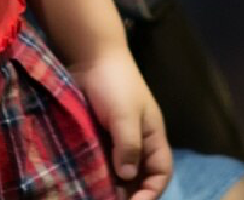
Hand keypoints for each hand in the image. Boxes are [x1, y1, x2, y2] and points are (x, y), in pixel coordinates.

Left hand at [68, 46, 171, 197]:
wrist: (91, 59)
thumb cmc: (115, 84)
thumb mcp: (125, 114)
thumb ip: (129, 145)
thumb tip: (127, 176)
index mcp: (152, 135)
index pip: (161, 172)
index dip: (151, 192)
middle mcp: (136, 142)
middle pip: (139, 178)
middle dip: (128, 195)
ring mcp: (115, 142)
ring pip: (117, 175)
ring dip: (108, 188)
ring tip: (92, 197)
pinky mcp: (97, 140)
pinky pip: (99, 166)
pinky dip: (94, 179)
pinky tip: (82, 187)